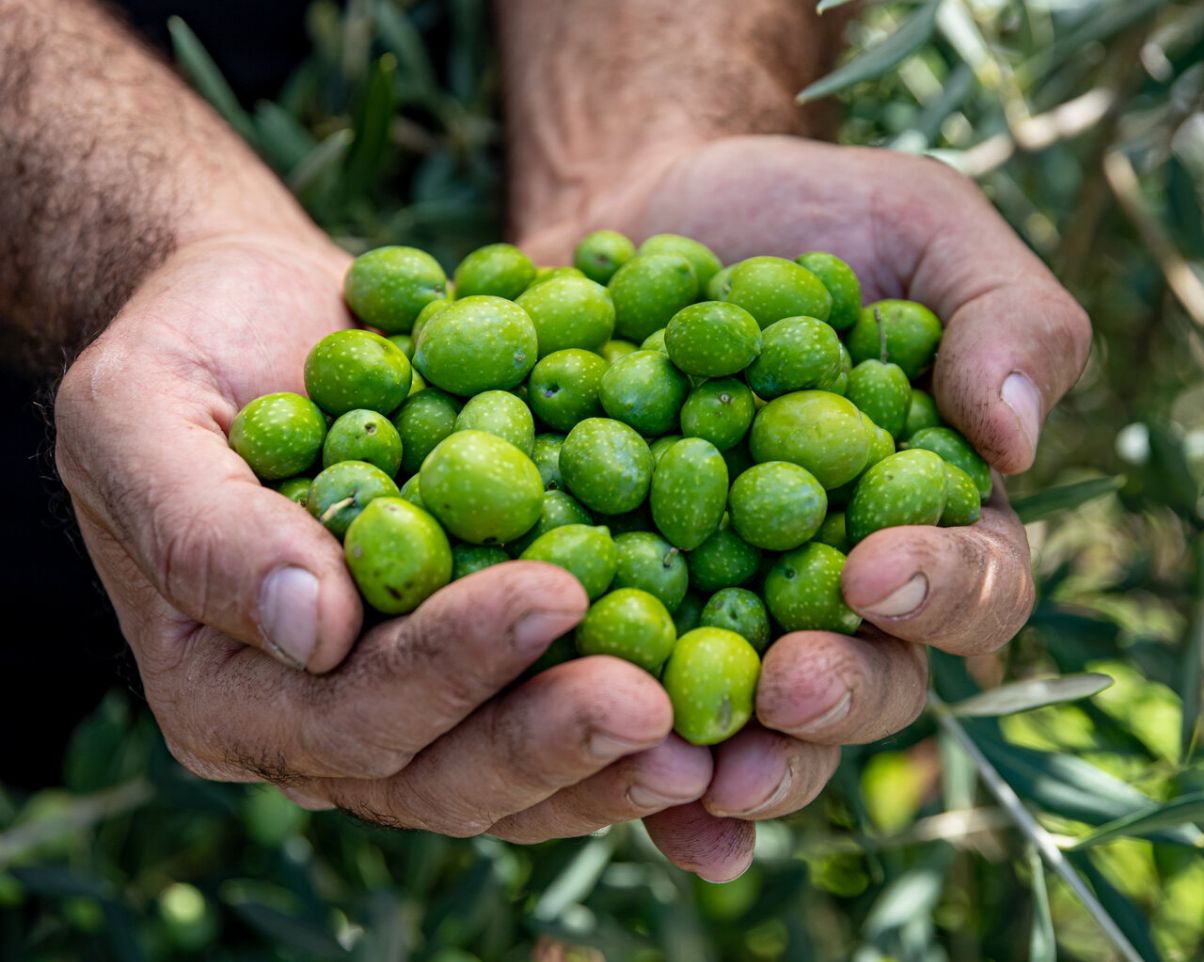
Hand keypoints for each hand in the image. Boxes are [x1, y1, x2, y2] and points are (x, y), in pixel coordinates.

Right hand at [54, 234, 713, 839]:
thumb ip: (200, 522)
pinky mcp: (481, 667)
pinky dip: (635, 726)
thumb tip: (307, 627)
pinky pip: (556, 712)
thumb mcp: (141, 410)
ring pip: (514, 773)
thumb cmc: (189, 353)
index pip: (344, 714)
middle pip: (442, 776)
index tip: (553, 592)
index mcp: (229, 688)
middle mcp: (320, 724)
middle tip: (657, 704)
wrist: (268, 323)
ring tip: (713, 735)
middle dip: (550, 739)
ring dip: (612, 761)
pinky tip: (716, 715)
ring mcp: (409, 705)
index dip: (448, 667)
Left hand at [521, 135, 1089, 880]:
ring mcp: (716, 605)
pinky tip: (575, 755)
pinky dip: (603, 734)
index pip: (969, 587)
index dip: (938, 593)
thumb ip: (999, 315)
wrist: (644, 211)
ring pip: (739, 720)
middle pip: (859, 686)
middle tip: (784, 692)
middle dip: (830, 702)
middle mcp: (828, 588)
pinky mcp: (609, 600)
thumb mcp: (920, 228)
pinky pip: (613, 684)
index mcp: (925, 518)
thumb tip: (1016, 435)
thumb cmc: (801, 218)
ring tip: (685, 768)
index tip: (877, 571)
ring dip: (719, 757)